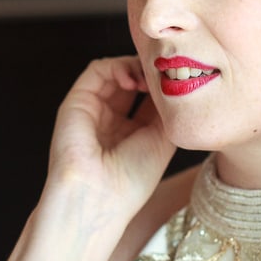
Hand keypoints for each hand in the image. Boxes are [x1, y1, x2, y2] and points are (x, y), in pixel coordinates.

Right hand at [44, 56, 175, 227]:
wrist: (98, 194)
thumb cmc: (131, 179)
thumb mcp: (163, 141)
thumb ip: (168, 110)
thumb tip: (177, 82)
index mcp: (132, 133)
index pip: (150, 98)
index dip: (165, 86)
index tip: (182, 81)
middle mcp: (112, 119)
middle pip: (135, 81)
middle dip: (152, 74)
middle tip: (167, 73)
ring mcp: (94, 109)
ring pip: (117, 72)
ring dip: (138, 68)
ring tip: (151, 79)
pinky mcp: (77, 100)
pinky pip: (98, 70)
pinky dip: (118, 66)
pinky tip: (133, 80)